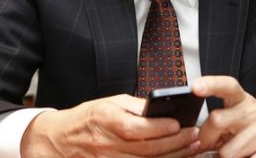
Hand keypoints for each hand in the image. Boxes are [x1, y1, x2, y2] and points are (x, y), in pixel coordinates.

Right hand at [20, 94, 199, 156]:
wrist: (61, 140)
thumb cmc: (87, 118)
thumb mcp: (109, 103)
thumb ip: (136, 106)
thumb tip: (162, 107)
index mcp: (106, 120)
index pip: (135, 128)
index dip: (159, 128)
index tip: (179, 124)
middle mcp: (108, 144)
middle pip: (146, 149)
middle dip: (174, 143)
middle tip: (194, 135)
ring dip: (172, 156)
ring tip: (192, 147)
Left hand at [192, 76, 255, 157]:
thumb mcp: (244, 120)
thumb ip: (221, 126)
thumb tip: (196, 141)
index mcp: (244, 102)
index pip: (228, 86)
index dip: (211, 84)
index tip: (196, 87)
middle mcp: (255, 112)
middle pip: (216, 120)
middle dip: (206, 139)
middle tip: (212, 146)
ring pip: (227, 152)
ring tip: (241, 154)